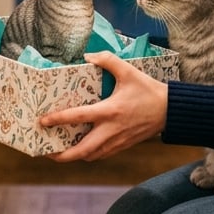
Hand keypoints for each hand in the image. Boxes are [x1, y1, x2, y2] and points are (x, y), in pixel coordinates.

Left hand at [39, 51, 168, 161]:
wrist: (170, 111)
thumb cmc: (148, 90)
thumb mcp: (129, 71)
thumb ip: (107, 60)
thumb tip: (88, 56)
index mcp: (110, 111)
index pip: (78, 117)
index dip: (58, 119)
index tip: (43, 121)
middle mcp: (111, 130)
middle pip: (82, 150)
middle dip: (63, 155)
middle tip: (47, 153)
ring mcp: (117, 141)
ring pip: (91, 156)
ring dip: (75, 156)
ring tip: (61, 153)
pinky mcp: (123, 146)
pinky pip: (101, 154)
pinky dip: (89, 154)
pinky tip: (82, 148)